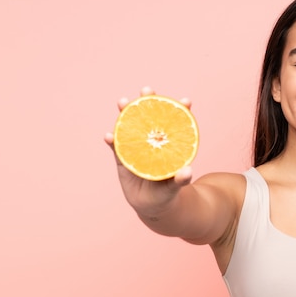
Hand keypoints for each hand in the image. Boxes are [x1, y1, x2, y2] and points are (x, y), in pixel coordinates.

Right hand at [105, 86, 193, 215]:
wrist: (152, 206)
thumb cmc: (167, 194)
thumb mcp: (175, 188)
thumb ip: (181, 180)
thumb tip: (187, 172)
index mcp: (169, 145)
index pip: (177, 125)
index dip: (181, 111)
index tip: (187, 101)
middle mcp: (153, 143)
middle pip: (151, 119)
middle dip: (148, 102)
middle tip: (147, 90)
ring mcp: (137, 149)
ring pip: (131, 128)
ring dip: (126, 114)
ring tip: (123, 102)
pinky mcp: (123, 159)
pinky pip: (117, 148)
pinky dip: (112, 141)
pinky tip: (108, 136)